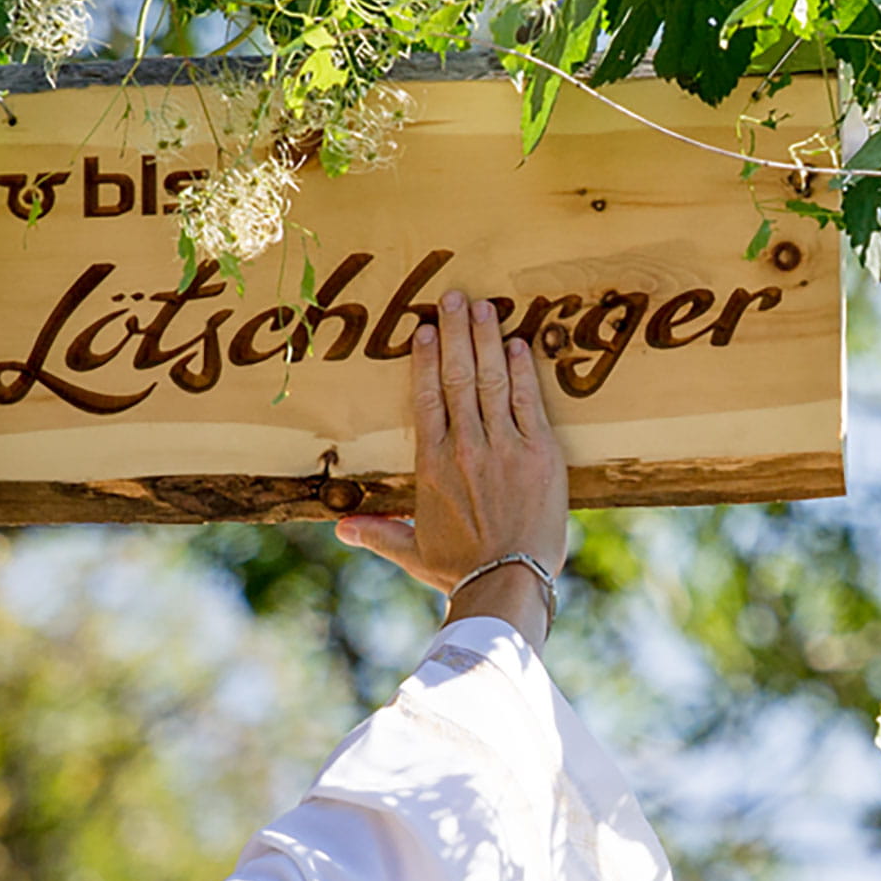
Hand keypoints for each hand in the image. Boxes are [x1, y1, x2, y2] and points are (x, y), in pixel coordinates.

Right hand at [333, 291, 570, 632]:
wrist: (507, 583)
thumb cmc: (460, 570)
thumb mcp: (412, 550)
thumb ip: (377, 532)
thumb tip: (341, 529)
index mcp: (431, 464)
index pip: (426, 398)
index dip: (426, 360)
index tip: (425, 330)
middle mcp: (465, 447)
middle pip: (458, 377)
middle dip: (456, 332)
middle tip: (455, 296)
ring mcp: (504, 447)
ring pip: (492, 380)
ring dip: (487, 339)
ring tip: (485, 307)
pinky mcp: (540, 454)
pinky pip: (528, 401)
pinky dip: (523, 371)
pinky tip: (519, 345)